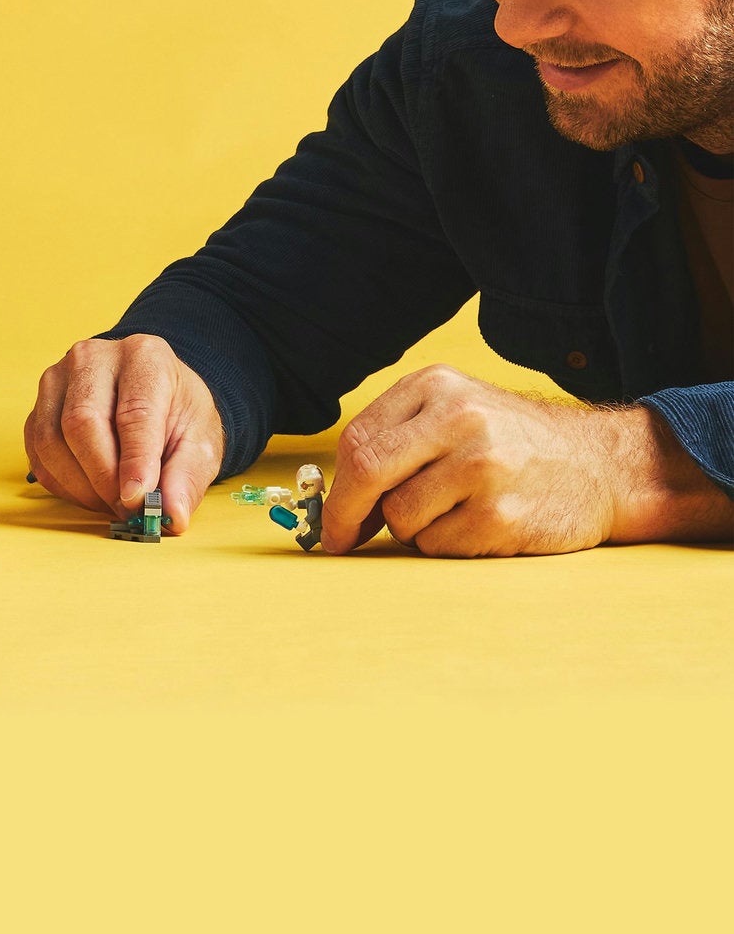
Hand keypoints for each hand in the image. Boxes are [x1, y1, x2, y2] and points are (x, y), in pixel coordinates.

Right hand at [24, 335, 224, 532]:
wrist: (152, 396)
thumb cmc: (176, 415)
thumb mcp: (200, 442)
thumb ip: (187, 477)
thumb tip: (171, 514)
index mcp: (144, 356)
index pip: (133, 411)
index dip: (134, 460)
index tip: (138, 499)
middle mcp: (93, 358)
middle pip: (81, 422)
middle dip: (103, 477)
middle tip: (126, 509)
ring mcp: (57, 379)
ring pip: (51, 441)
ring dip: (81, 486)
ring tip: (112, 501)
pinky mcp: (37, 407)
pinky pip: (38, 455)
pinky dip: (63, 485)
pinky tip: (91, 491)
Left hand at [322, 366, 628, 556]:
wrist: (600, 465)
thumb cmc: (511, 441)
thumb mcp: (454, 409)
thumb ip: (395, 437)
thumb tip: (335, 496)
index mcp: (438, 387)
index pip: (359, 440)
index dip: (337, 487)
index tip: (332, 518)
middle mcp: (461, 420)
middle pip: (369, 472)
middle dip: (347, 514)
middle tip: (342, 538)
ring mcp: (484, 467)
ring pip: (401, 517)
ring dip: (411, 528)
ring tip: (451, 510)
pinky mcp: (502, 516)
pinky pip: (436, 545)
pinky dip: (444, 544)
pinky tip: (478, 523)